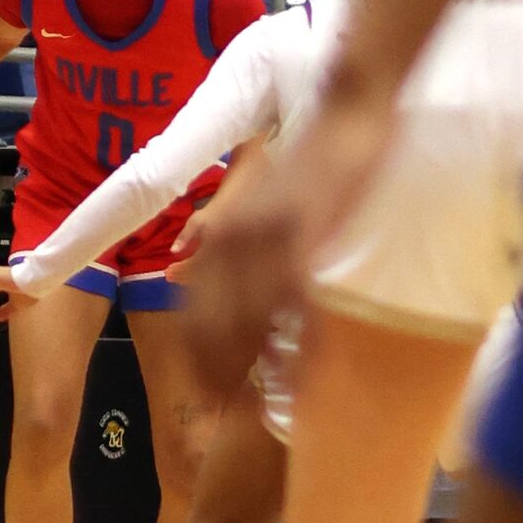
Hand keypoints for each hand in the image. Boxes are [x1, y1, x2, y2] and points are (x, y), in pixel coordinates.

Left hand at [179, 82, 398, 389]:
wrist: (347, 111)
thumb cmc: (310, 156)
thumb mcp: (250, 194)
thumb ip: (215, 229)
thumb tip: (175, 264)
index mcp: (222, 230)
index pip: (195, 310)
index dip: (199, 358)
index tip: (208, 394)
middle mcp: (234, 236)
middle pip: (212, 324)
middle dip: (219, 373)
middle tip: (232, 411)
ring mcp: (269, 237)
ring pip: (248, 319)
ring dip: (253, 366)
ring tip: (263, 402)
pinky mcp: (306, 234)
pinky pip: (292, 301)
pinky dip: (295, 340)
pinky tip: (301, 369)